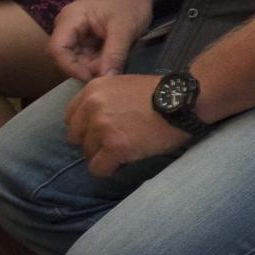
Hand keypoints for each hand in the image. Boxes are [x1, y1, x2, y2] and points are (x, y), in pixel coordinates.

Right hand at [48, 0, 153, 81]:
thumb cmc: (130, 3)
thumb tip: (106, 79)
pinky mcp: (85, 40)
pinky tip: (112, 63)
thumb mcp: (125, 29)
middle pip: (65, 57)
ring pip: (77, 60)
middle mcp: (67, 27)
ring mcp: (75, 34)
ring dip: (93, 67)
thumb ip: (115, 54)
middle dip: (85, 68)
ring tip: (113, 66)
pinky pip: (86, 57)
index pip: (57, 49)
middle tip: (107, 74)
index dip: (71, 67)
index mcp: (70, 19)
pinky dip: (98, 63)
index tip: (91, 78)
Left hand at [63, 73, 186, 175]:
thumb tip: (94, 120)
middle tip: (113, 143)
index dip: (85, 127)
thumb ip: (105, 99)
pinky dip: (110, 169)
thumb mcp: (124, 85)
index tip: (101, 131)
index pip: (70, 117)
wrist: (184, 100)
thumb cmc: (160, 93)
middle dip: (92, 142)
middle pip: (75, 137)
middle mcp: (92, 107)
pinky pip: (98, 169)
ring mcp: (102, 128)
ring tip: (124, 151)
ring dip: (103, 156)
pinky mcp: (114, 147)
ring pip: (88, 154)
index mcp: (93, 89)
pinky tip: (124, 162)